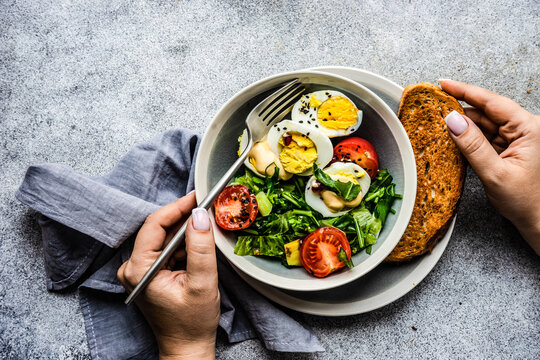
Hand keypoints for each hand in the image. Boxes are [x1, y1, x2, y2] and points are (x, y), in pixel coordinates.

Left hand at [117, 192, 219, 359]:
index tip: (198, 195)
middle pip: (159, 229)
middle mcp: (133, 268)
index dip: (178, 207)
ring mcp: (139, 271)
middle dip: (183, 217)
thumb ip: (201, 247)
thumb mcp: (202, 282)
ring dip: (185, 231)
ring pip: (163, 238)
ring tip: (206, 225)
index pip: (155, 225)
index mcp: (139, 269)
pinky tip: (198, 244)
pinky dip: (183, 243)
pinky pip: (166, 248)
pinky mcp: (149, 273)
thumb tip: (200, 214)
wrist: (187, 346)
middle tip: (206, 206)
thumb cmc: (192, 322)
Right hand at [440, 80, 539, 254]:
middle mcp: (524, 130)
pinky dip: (469, 139)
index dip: (466, 91)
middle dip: (460, 110)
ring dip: (463, 126)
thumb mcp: (495, 174)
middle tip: (435, 108)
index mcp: (529, 129)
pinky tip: (455, 139)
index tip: (444, 84)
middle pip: (486, 112)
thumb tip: (453, 121)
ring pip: (484, 125)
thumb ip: (472, 146)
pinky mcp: (508, 150)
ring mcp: (516, 140)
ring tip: (440, 126)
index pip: (492, 102)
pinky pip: (485, 138)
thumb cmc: (528, 202)